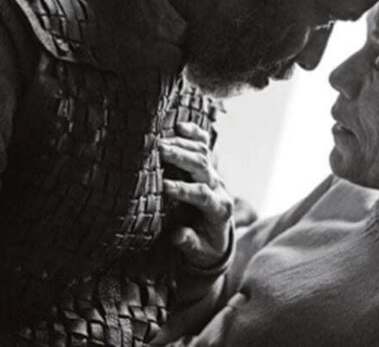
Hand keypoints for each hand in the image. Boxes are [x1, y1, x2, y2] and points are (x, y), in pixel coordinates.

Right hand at [159, 122, 233, 269]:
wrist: (217, 235)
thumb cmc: (205, 245)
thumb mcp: (200, 252)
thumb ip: (190, 243)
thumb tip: (179, 235)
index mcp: (219, 209)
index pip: (203, 195)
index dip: (184, 190)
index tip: (165, 186)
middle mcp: (219, 187)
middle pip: (203, 167)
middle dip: (181, 158)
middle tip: (159, 151)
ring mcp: (214, 174)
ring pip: (202, 153)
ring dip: (181, 145)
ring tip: (159, 141)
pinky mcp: (209, 166)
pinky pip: (204, 145)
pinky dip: (194, 134)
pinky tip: (180, 126)